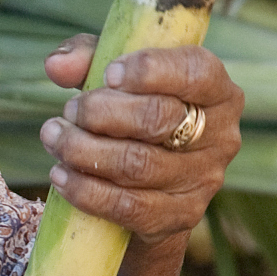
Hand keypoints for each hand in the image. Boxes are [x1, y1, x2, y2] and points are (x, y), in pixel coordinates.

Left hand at [39, 37, 241, 245]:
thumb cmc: (132, 115)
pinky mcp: (181, 216)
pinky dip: (87, 191)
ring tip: (54, 138)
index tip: (108, 74)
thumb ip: (90, 59)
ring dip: (84, 150)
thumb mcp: (116, 79)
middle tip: (69, 111)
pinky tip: (60, 175)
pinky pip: (129, 206)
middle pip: (159, 118)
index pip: (194, 72)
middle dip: (101, 112)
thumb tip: (57, 65)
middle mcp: (222, 136)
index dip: (149, 70)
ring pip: (138, 164)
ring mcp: (204, 180)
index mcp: (218, 91)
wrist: (147, 190)